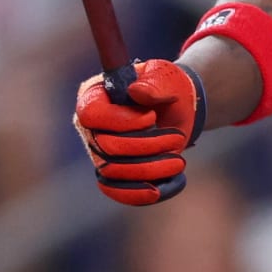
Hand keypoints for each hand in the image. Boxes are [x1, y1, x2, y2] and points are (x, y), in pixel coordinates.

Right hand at [72, 59, 203, 205]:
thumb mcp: (165, 77)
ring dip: (150, 169)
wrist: (178, 108)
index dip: (121, 120)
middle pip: (106, 147)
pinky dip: (142, 194)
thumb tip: (137, 91)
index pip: (91, 114)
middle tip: (177, 138)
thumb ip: (154, 83)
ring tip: (179, 161)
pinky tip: (170, 185)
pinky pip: (118, 192)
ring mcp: (100, 153)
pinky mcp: (114, 174)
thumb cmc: (167, 87)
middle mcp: (91, 127)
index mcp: (95, 96)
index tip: (152, 117)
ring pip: (115, 172)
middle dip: (145, 146)